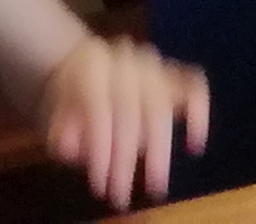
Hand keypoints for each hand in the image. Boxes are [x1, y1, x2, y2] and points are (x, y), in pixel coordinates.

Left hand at [41, 37, 209, 209]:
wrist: (89, 62)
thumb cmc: (74, 92)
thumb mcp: (57, 108)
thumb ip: (62, 130)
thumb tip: (70, 152)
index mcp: (93, 65)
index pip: (99, 107)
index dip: (100, 148)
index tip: (99, 184)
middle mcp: (125, 60)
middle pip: (130, 110)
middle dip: (125, 158)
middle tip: (120, 194)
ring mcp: (152, 64)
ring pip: (162, 102)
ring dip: (158, 149)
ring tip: (155, 186)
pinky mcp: (173, 72)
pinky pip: (193, 84)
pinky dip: (198, 112)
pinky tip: (194, 144)